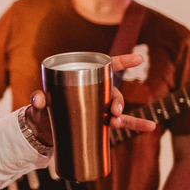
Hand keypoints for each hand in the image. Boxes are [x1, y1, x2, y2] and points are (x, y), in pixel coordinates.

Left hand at [24, 53, 156, 140]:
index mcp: (84, 80)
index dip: (123, 62)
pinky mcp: (101, 124)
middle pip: (113, 93)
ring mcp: (100, 109)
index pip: (106, 68)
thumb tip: (39, 99)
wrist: (44, 131)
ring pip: (117, 109)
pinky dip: (137, 125)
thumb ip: (38, 100)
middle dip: (117, 100)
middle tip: (113, 111)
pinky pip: (124, 124)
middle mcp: (96, 93)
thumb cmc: (43, 111)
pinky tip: (151, 126)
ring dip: (122, 114)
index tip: (139, 59)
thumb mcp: (39, 105)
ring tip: (117, 121)